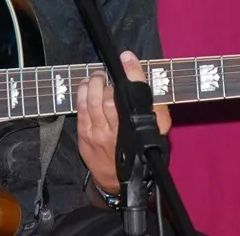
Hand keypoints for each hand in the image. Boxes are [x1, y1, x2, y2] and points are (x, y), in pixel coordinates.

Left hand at [76, 50, 171, 194]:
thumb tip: (149, 85)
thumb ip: (158, 110)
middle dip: (108, 80)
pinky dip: (81, 94)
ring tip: (97, 76)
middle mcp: (119, 131)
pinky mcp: (85, 138)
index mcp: (140, 128)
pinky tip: (85, 86)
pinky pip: (81, 111)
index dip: (132, 74)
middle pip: (110, 97)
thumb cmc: (141, 153)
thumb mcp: (158, 134)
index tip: (127, 58)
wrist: (119, 181)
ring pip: (93, 102)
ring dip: (93, 83)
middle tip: (108, 73)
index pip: (136, 96)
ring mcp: (99, 135)